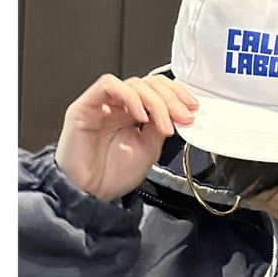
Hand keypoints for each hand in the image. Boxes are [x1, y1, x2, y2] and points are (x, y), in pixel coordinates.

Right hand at [55, 73, 198, 200]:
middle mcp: (118, 106)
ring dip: (155, 101)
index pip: (157, 90)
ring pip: (133, 84)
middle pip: (148, 84)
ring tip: (164, 124)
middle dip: (171, 98)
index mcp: (134, 114)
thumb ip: (161, 126)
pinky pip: (109, 85)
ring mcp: (102, 104)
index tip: (192, 108)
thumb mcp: (150, 148)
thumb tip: (179, 112)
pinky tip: (141, 117)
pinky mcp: (85, 106)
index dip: (177, 94)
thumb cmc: (113, 175)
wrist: (91, 193)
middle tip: (182, 116)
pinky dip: (131, 97)